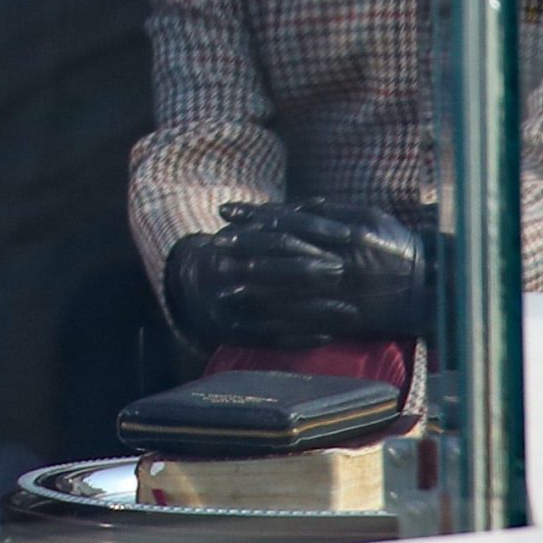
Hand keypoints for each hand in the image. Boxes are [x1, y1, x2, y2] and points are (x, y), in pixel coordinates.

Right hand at [163, 226, 339, 349]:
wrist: (191, 290)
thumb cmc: (234, 254)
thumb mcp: (247, 230)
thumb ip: (279, 219)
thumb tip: (321, 204)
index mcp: (234, 240)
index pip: (277, 233)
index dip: (314, 232)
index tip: (349, 235)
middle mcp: (225, 269)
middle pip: (271, 268)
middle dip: (310, 270)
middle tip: (344, 271)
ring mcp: (226, 302)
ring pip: (273, 306)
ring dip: (314, 310)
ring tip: (350, 312)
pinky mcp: (232, 332)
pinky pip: (269, 337)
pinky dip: (300, 338)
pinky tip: (328, 336)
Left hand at [243, 199, 433, 339]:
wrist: (433, 288)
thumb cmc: (399, 247)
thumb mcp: (371, 216)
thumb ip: (331, 210)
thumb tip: (297, 205)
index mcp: (344, 233)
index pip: (289, 221)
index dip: (254, 216)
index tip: (226, 212)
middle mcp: (339, 261)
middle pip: (283, 252)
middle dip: (246, 248)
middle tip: (215, 245)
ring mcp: (342, 292)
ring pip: (290, 287)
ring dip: (254, 284)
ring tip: (224, 281)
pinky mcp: (346, 318)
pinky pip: (308, 319)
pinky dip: (280, 317)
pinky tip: (256, 316)